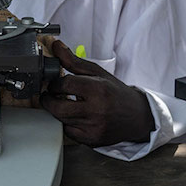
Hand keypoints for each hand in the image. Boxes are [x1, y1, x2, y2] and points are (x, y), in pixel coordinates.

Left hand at [40, 40, 154, 146]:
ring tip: (63, 103)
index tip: (55, 83)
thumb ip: (74, 61)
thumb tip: (55, 46)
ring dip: (57, 111)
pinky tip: (74, 116)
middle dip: (49, 100)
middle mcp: (96, 110)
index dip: (55, 83)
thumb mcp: (98, 73)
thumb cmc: (116, 93)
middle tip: (50, 95)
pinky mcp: (91, 140)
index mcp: (98, 90)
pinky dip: (66, 124)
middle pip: (58, 107)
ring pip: (61, 120)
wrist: (137, 116)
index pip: (65, 85)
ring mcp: (94, 128)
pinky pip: (68, 132)